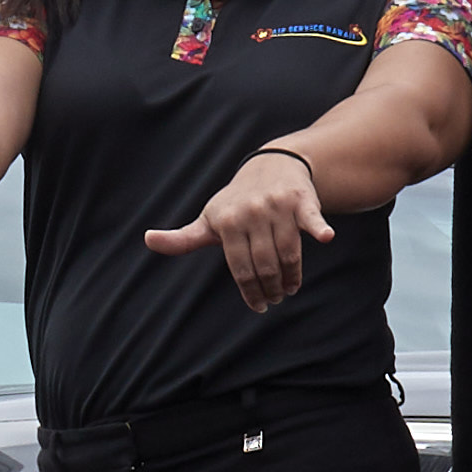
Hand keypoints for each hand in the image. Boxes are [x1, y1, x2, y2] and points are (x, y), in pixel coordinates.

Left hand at [144, 144, 335, 310]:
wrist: (269, 165)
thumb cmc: (234, 202)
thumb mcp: (208, 219)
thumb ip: (183, 238)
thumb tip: (146, 239)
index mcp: (227, 221)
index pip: (241, 267)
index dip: (252, 292)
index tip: (260, 306)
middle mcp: (251, 212)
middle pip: (265, 263)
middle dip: (272, 287)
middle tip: (277, 298)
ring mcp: (277, 206)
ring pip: (288, 251)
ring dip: (292, 276)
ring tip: (290, 288)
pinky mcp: (301, 200)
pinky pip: (310, 218)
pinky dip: (318, 227)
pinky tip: (326, 238)